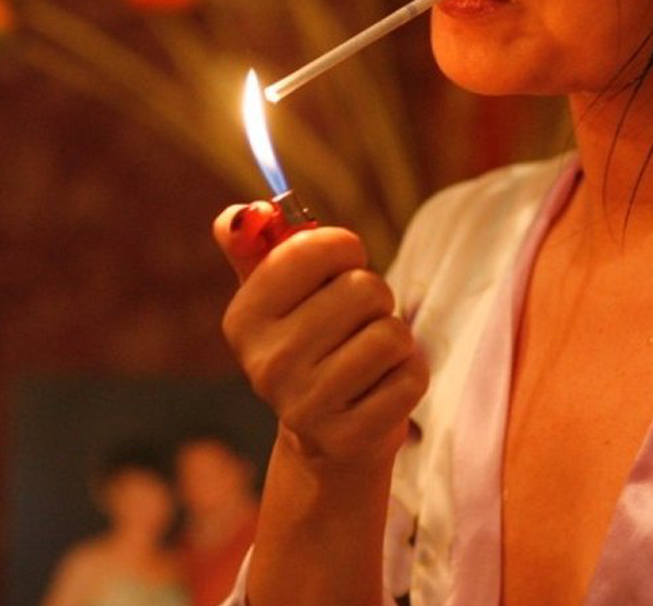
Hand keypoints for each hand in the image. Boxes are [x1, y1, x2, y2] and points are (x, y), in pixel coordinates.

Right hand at [214, 203, 429, 471]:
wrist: (325, 438)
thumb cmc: (309, 342)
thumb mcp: (274, 291)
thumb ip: (253, 241)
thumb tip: (242, 215)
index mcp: (244, 318)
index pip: (316, 248)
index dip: (345, 249)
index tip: (340, 268)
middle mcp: (265, 363)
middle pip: (364, 289)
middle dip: (375, 299)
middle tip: (355, 324)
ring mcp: (305, 406)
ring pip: (391, 334)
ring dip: (394, 339)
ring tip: (369, 356)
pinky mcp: (348, 437)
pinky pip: (410, 376)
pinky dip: (408, 375)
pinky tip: (380, 389)